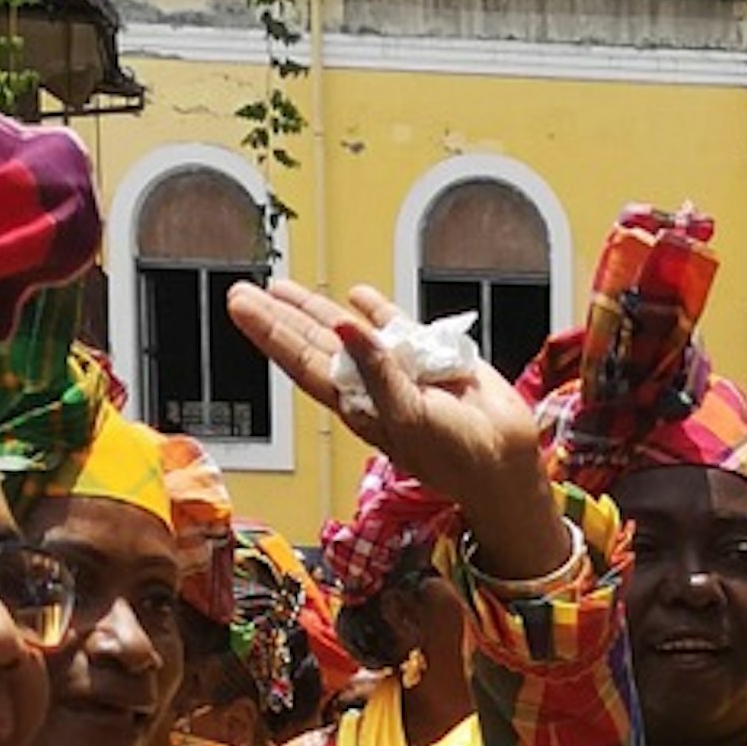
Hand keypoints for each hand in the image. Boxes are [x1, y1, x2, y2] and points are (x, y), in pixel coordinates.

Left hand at [225, 280, 568, 583]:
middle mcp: (368, 384)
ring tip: (283, 287)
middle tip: (243, 292)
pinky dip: (375, 309)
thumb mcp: (407, 417)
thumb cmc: (454, 454)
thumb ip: (376, 371)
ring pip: (345, 329)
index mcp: (356, 404)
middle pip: (310, 343)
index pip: (302, 363)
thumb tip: (344, 325)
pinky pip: (396, 326)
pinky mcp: (429, 355)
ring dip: (313, 309)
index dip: (271, 334)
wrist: (503, 457)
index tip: (243, 307)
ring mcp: (396, 368)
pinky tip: (356, 295)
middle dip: (277, 318)